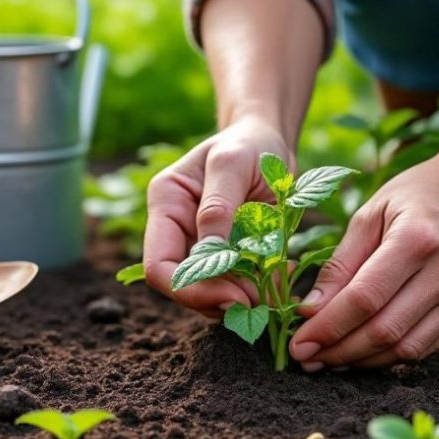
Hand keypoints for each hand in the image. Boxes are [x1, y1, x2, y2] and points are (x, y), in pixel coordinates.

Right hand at [142, 118, 292, 316]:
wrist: (268, 140)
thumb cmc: (248, 143)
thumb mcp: (232, 163)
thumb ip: (218, 207)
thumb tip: (208, 255)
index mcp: (166, 205)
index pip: (158, 266)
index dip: (191, 290)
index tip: (235, 296)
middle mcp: (175, 230)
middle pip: (182, 287)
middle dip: (219, 298)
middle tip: (261, 299)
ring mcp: (199, 245)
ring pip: (208, 292)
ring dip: (241, 297)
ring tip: (275, 283)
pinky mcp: (224, 255)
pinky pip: (234, 285)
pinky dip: (257, 288)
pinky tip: (279, 273)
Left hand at [289, 150, 438, 368]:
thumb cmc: (416, 196)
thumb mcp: (369, 214)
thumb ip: (339, 265)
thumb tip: (309, 311)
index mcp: (417, 238)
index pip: (364, 298)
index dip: (328, 327)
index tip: (299, 343)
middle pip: (384, 330)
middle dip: (339, 351)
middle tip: (307, 358)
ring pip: (405, 348)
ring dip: (362, 361)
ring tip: (329, 360)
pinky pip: (425, 346)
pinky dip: (389, 355)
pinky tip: (362, 351)